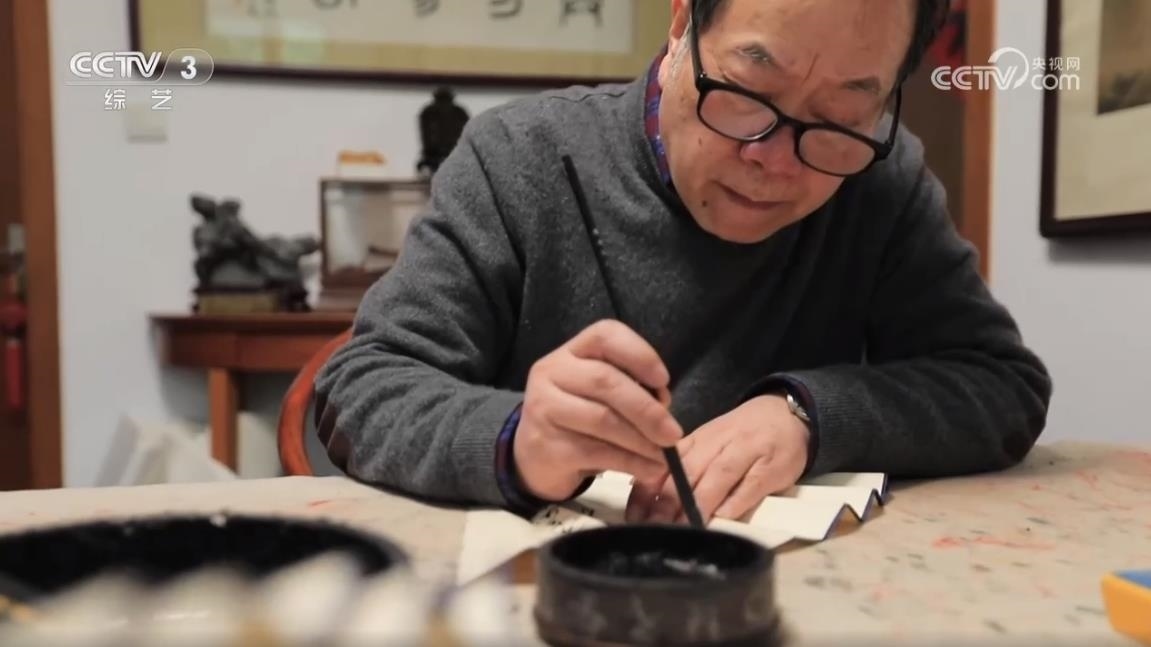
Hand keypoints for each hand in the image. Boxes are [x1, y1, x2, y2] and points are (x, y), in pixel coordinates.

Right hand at [513, 320, 683, 501]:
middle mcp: (551, 372)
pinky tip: (648, 469)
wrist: (533, 455)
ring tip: (663, 455)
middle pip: (605, 381)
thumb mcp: (598, 393)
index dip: (640, 354)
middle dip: (647, 409)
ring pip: (602, 419)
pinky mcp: (546, 445)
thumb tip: (664, 405)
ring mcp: (544, 408)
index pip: (605, 335)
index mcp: (571, 352)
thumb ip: (630, 389)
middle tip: (673, 433)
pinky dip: (630, 462)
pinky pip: (596, 452)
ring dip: (641, 440)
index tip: (664, 380)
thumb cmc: (578, 417)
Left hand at [625, 394, 808, 523]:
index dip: (648, 491)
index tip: (635, 517)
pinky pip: (751, 485)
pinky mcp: (771, 467)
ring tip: (684, 529)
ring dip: (698, 505)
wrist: (787, 413)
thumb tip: (645, 496)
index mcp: (697, 440)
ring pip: (717, 477)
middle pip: (688, 472)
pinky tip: (722, 518)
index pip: (666, 465)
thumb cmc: (741, 434)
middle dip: (667, 502)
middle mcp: (717, 444)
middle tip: (654, 529)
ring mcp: (746, 453)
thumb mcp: (708, 444)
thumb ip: (681, 467)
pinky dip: (736, 502)